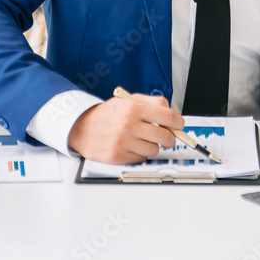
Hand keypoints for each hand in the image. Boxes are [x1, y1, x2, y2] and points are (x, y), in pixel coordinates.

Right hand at [68, 94, 183, 163]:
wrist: (81, 127)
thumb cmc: (107, 115)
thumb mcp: (127, 100)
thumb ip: (150, 103)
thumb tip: (171, 114)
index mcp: (134, 108)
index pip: (168, 116)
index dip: (178, 123)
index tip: (179, 125)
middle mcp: (129, 125)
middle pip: (165, 136)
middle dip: (170, 139)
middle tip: (167, 138)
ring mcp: (124, 141)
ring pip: (154, 150)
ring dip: (153, 147)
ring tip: (143, 140)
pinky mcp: (118, 156)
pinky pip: (141, 158)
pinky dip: (140, 154)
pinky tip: (132, 147)